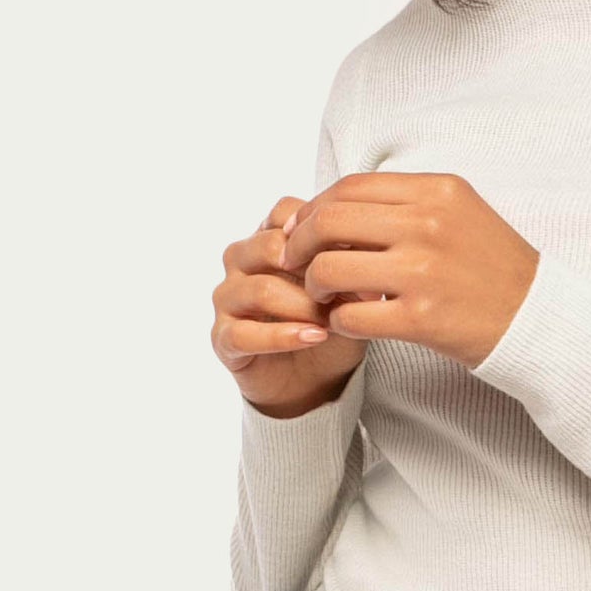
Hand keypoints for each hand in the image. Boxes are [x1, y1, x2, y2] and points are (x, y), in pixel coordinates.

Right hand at [211, 197, 368, 416]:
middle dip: (314, 271)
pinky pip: (245, 333)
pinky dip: (284, 336)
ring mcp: (227, 298)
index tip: (358, 254)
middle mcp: (240, 261)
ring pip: (260, 289)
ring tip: (335, 321)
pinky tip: (315, 338)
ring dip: (305, 306)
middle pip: (269, 247)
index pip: (284, 212)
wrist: (315, 378)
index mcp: (267, 237)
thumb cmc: (329, 323)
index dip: (323, 234)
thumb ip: (350, 264)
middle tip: (348, 292)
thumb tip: (367, 251)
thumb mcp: (348, 289)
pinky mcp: (222, 338)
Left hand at [276, 172, 539, 371]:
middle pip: (331, 221)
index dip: (315, 208)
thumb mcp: (460, 213)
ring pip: (331, 268)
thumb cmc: (493, 269)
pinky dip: (339, 321)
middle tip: (295, 262)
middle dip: (300, 243)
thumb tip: (339, 206)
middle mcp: (429, 225)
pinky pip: (352, 315)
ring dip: (315, 285)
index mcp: (437, 192)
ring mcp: (424, 272)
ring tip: (323, 295)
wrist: (537, 319)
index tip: (302, 229)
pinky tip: (347, 322)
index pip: (351, 187)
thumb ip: (407, 203)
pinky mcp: (422, 318)